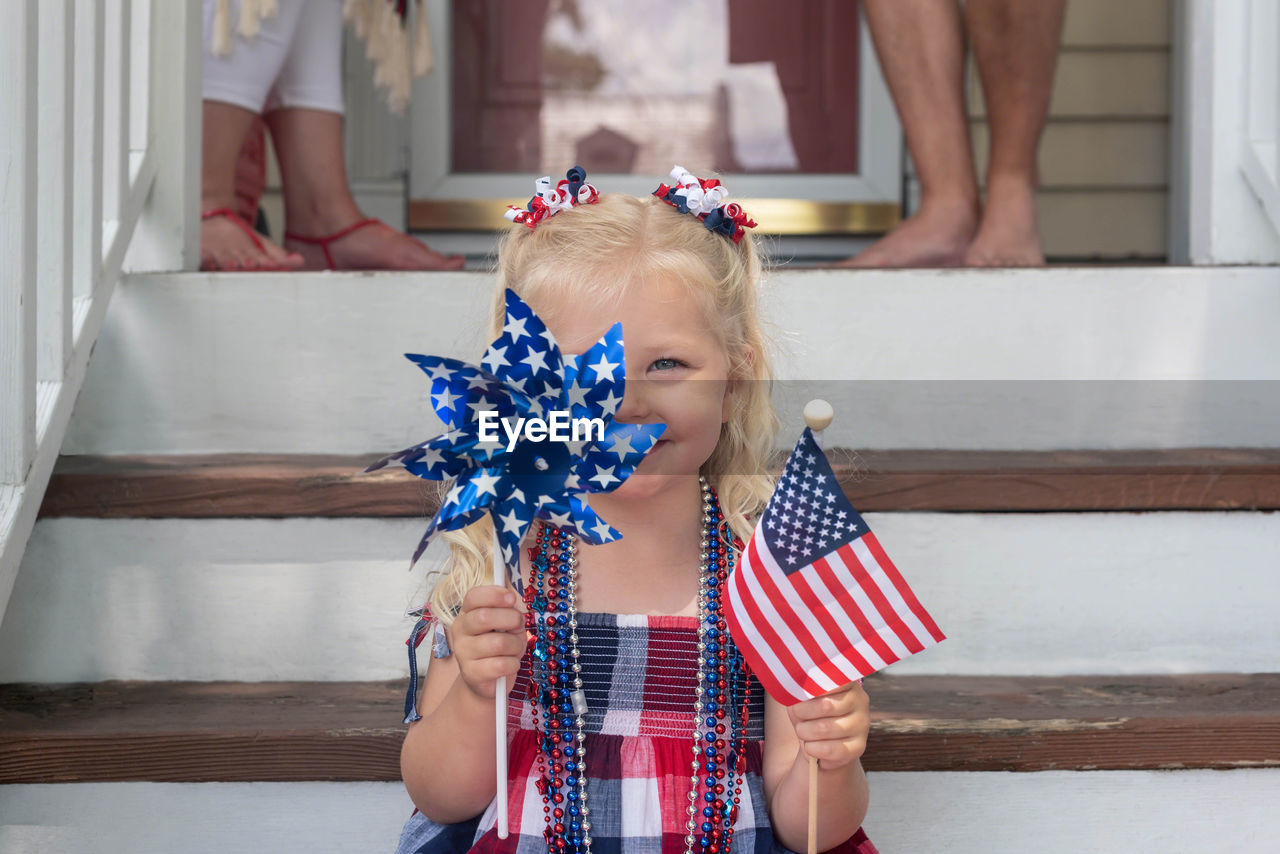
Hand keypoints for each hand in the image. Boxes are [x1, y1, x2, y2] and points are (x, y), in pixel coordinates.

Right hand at [450, 585, 527, 700]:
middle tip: (518, 626)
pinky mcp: (471, 674)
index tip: (512, 598)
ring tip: (514, 649)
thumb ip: (508, 610)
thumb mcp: (507, 624)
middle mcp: (460, 631)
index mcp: (466, 613)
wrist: (488, 680)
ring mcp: (462, 653)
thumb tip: (511, 597)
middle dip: (511, 619)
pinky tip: (510, 664)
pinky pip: (501, 665)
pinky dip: (513, 664)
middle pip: (484, 617)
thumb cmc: (499, 647)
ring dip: (516, 645)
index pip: (473, 596)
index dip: (494, 594)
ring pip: (498, 643)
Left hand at [786, 681, 869, 770]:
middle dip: (802, 713)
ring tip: (801, 731)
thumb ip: (801, 689)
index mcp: (846, 681)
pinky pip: (832, 749)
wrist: (818, 740)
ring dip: (805, 732)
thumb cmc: (808, 711)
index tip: (800, 693)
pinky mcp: (859, 746)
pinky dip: (813, 748)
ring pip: (826, 728)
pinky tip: (809, 746)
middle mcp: (859, 700)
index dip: (810, 688)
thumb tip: (796, 690)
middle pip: (825, 706)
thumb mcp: (801, 696)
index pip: (831, 678)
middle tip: (797, 715)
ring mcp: (862, 724)